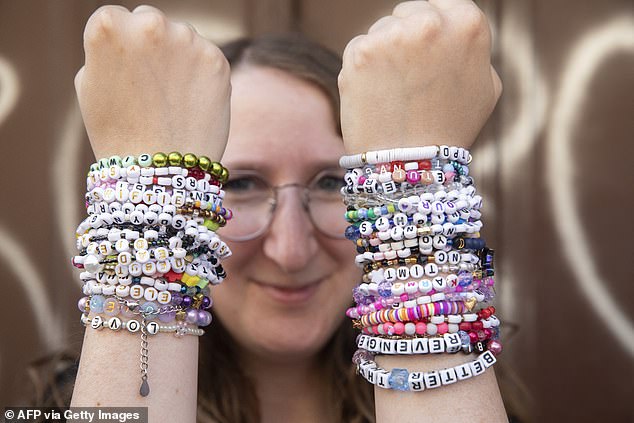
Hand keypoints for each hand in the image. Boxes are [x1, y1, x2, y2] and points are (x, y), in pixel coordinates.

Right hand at [75, 5, 229, 159]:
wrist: (160, 170)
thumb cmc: (117, 132)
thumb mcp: (90, 83)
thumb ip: (108, 49)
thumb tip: (128, 33)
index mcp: (109, 26)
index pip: (116, 18)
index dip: (119, 47)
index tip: (124, 72)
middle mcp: (150, 24)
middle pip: (151, 21)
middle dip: (151, 45)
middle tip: (150, 86)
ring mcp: (187, 40)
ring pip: (182, 37)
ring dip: (178, 58)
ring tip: (171, 99)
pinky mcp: (217, 59)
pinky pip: (206, 57)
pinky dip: (201, 75)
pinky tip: (191, 102)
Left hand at [338, 0, 501, 152]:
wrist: (411, 163)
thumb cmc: (451, 129)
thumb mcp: (486, 86)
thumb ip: (472, 50)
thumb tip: (455, 32)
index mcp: (467, 23)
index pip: (441, 2)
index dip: (431, 26)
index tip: (425, 50)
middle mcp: (429, 22)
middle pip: (407, 13)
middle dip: (404, 39)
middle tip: (407, 78)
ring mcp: (391, 35)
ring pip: (380, 31)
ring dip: (382, 55)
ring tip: (393, 92)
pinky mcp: (360, 53)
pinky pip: (357, 49)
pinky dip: (361, 70)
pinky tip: (374, 95)